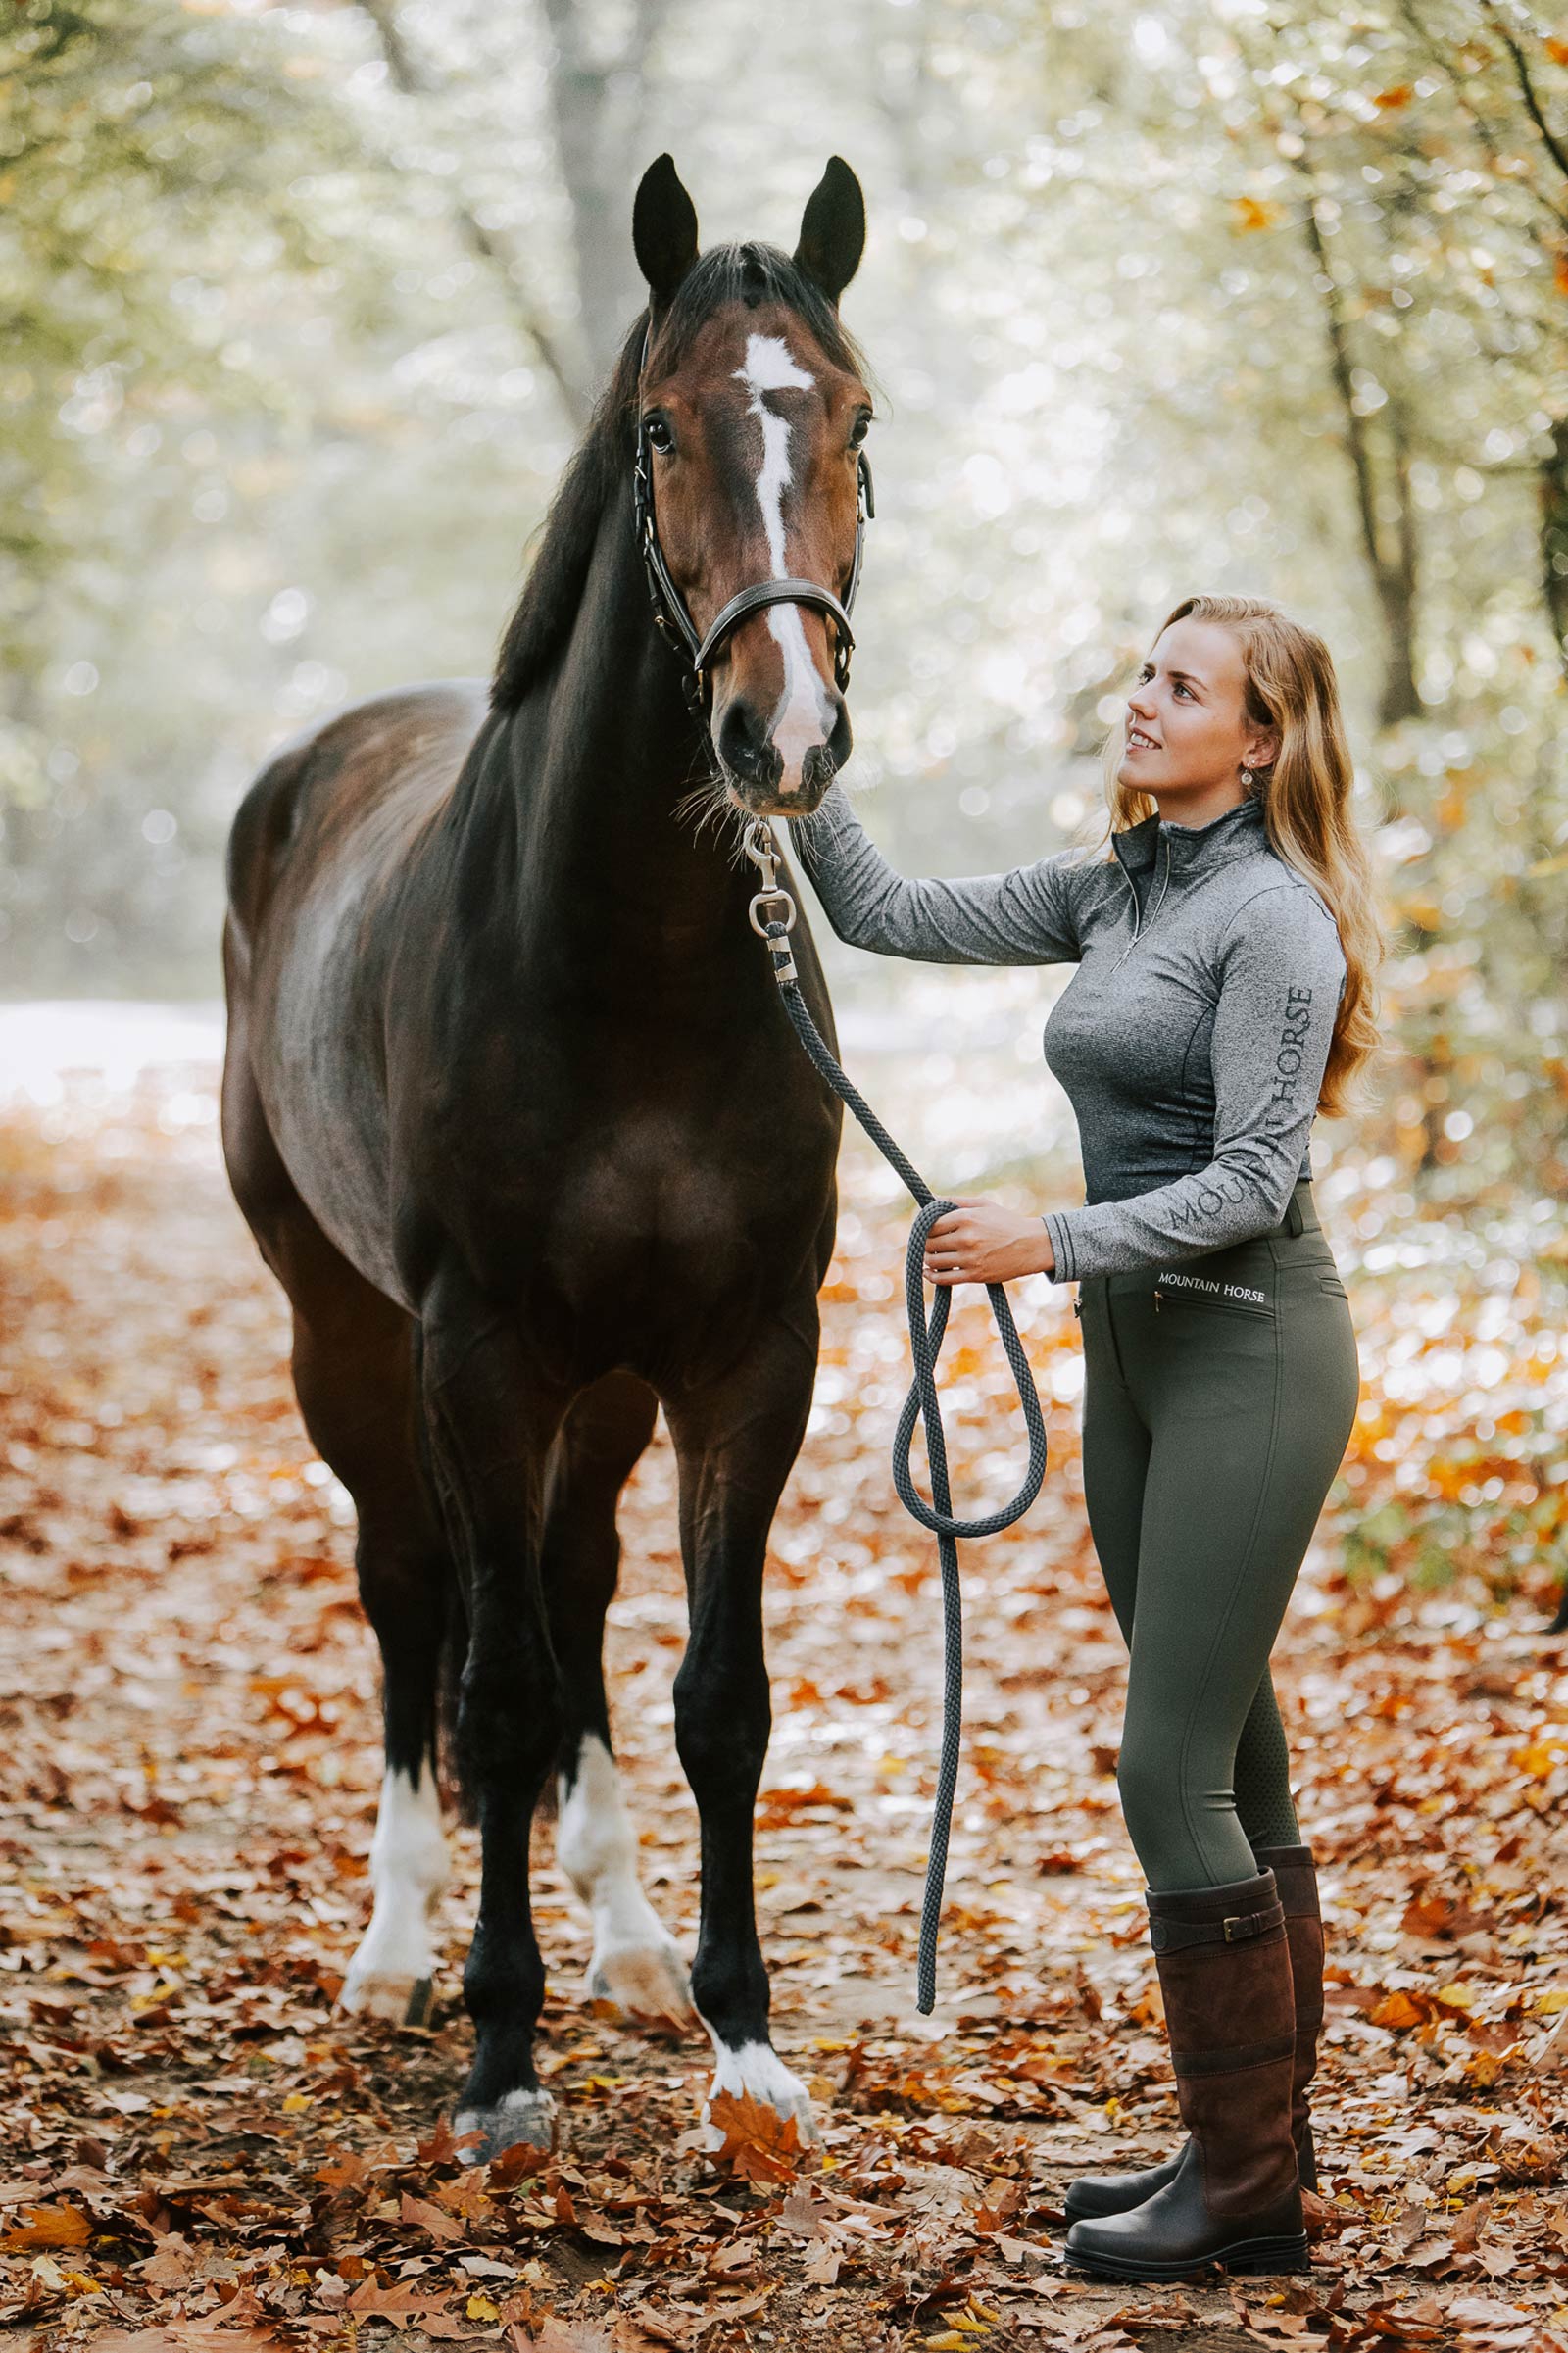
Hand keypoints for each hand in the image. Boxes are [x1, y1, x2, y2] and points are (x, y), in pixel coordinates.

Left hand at [922, 1198, 1055, 1286]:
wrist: (1032, 1245)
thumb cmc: (1006, 1222)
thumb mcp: (983, 1205)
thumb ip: (955, 1201)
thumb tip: (930, 1199)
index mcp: (967, 1218)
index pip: (931, 1224)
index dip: (923, 1228)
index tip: (924, 1229)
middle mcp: (967, 1238)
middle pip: (929, 1243)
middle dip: (924, 1244)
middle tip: (925, 1244)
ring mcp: (971, 1258)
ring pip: (934, 1261)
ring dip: (927, 1259)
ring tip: (930, 1256)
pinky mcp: (975, 1275)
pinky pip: (944, 1279)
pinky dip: (932, 1276)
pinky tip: (928, 1272)